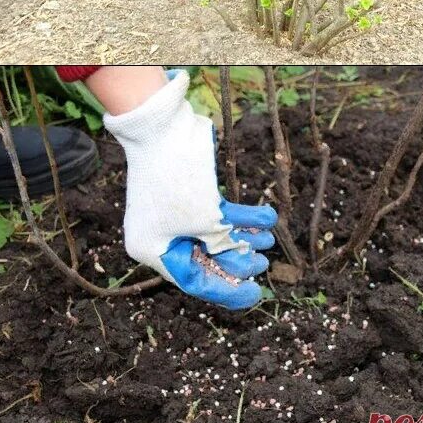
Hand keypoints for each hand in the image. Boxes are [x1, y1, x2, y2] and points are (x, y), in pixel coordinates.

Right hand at [104, 72, 272, 308]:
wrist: (164, 127)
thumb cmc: (179, 179)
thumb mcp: (206, 221)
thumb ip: (224, 245)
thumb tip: (245, 262)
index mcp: (153, 251)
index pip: (193, 282)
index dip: (227, 291)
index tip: (255, 294)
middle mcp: (161, 235)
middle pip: (205, 259)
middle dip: (237, 260)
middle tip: (264, 262)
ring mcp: (173, 214)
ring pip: (214, 234)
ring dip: (243, 236)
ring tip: (269, 239)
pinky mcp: (187, 193)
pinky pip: (216, 212)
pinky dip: (240, 216)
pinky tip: (266, 217)